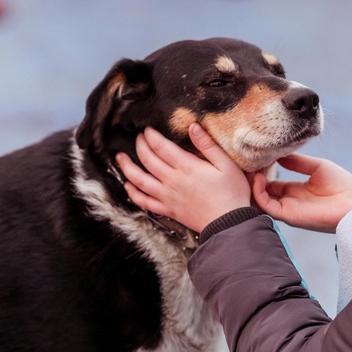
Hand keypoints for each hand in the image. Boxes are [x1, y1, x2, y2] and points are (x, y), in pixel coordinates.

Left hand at [116, 124, 250, 232]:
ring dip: (127, 168)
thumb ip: (208, 145)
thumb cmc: (231, 194)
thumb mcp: (227, 165)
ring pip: (140, 181)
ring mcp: (167, 197)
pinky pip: (145, 202)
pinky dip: (133, 193)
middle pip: (148, 160)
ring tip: (120, 157)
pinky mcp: (167, 210)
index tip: (147, 129)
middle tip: (138, 137)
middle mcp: (172, 181)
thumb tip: (193, 127)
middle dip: (140, 146)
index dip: (151, 136)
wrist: (229, 224)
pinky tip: (128, 186)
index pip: (161, 147)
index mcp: (187, 167)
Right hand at [251, 153, 351, 232]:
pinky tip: (257, 178)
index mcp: (295, 190)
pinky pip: (267, 206)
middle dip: (251, 180)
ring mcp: (287, 209)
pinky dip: (258, 193)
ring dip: (251, 185)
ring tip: (247, 169)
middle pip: (261, 192)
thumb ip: (297, 161)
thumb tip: (278, 153)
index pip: (270, 183)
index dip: (260, 172)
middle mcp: (289, 201)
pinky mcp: (289, 215)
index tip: (252, 158)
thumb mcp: (317, 167)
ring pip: (260, 200)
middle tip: (242, 164)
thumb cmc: (342, 186)